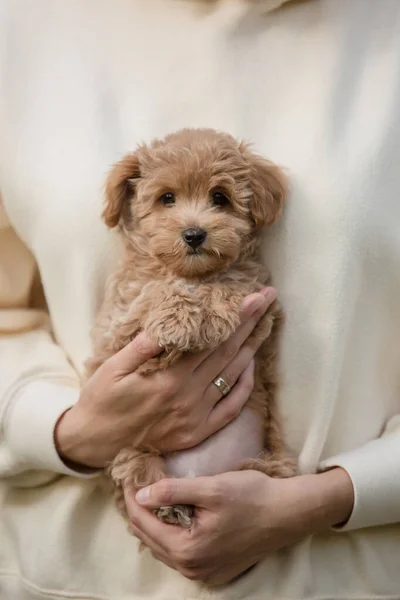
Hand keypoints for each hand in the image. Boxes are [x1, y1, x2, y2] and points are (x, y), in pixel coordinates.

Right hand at [55, 288, 275, 467]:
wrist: (95, 443)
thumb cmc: (102, 400)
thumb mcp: (114, 368)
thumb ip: (143, 346)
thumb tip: (169, 322)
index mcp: (170, 379)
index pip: (213, 340)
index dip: (236, 317)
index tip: (255, 297)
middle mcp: (189, 397)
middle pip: (228, 353)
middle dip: (251, 324)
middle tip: (269, 300)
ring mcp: (197, 417)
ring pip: (232, 376)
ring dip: (252, 349)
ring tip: (265, 325)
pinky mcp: (197, 432)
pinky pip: (230, 408)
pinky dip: (243, 386)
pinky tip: (250, 367)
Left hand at [127, 468, 353, 584]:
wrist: (289, 513)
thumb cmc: (253, 497)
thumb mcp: (210, 488)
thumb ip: (172, 492)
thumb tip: (140, 494)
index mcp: (188, 550)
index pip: (143, 523)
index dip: (131, 498)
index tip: (127, 476)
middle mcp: (192, 569)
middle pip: (150, 538)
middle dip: (139, 510)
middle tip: (134, 483)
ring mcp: (204, 573)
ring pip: (164, 547)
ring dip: (153, 522)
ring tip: (148, 496)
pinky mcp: (214, 569)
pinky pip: (180, 553)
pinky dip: (170, 533)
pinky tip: (171, 514)